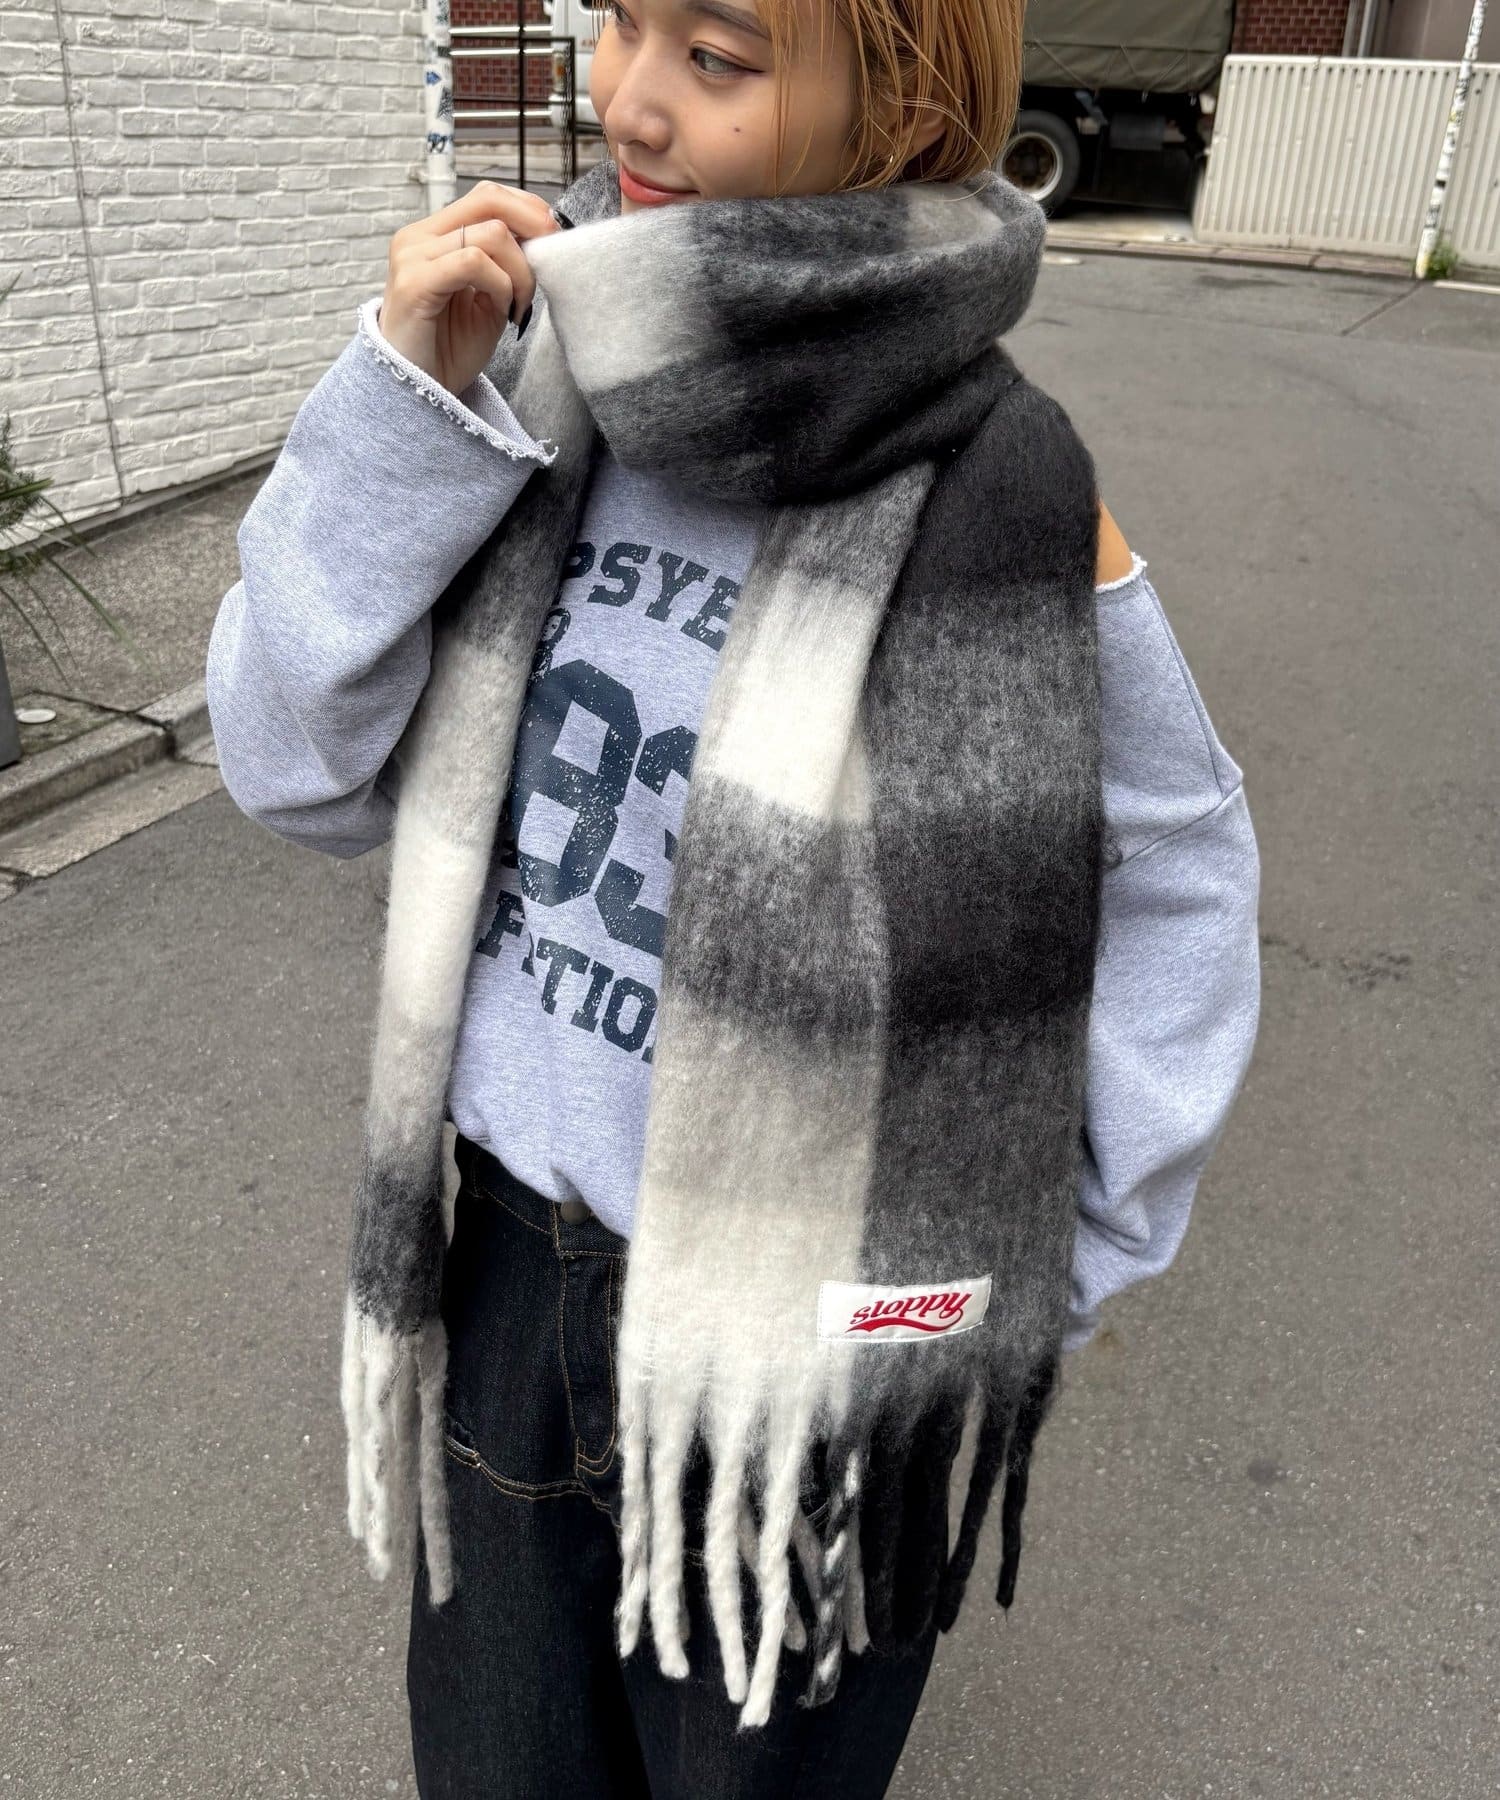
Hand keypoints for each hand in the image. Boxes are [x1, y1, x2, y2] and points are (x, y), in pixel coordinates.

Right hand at [378, 181, 562, 396]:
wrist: (417, 395)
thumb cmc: (449, 352)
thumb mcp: (489, 299)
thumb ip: (508, 265)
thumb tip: (545, 236)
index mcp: (434, 236)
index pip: (487, 197)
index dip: (529, 212)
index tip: (553, 245)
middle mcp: (418, 238)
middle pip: (489, 199)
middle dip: (534, 226)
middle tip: (549, 264)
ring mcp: (413, 256)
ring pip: (491, 234)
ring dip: (520, 272)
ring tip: (517, 307)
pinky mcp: (414, 282)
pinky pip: (473, 262)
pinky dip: (500, 285)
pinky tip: (502, 312)